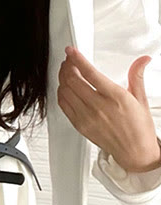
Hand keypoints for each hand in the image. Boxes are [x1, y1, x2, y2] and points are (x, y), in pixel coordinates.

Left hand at [58, 46, 160, 172]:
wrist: (136, 153)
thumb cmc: (139, 128)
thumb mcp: (141, 99)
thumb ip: (137, 76)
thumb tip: (143, 60)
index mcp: (116, 98)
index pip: (90, 73)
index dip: (77, 59)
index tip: (71, 51)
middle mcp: (99, 107)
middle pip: (73, 80)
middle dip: (67, 66)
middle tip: (69, 60)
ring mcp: (87, 117)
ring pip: (65, 90)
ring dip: (62, 77)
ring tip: (67, 72)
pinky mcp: (79, 125)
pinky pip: (63, 104)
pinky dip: (61, 92)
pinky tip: (65, 87)